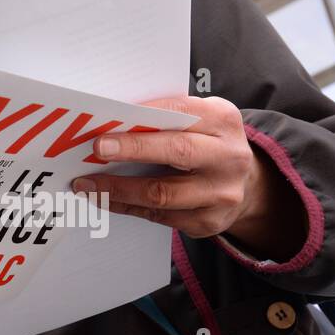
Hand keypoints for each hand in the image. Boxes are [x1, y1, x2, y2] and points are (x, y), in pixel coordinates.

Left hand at [71, 95, 305, 259]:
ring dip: (119, 189)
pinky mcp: (208, 222)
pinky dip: (128, 207)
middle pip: (178, 151)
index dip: (145, 116)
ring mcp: (221, 193)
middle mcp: (228, 156)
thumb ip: (169, 117)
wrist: (247, 186)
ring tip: (88, 184)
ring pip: (163, 193)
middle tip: (97, 149)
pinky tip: (107, 199)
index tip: (112, 119)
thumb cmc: (209, 145)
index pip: (181, 112)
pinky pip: (159, 216)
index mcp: (223, 121)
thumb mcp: (201, 121)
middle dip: (133, 149)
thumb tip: (114, 119)